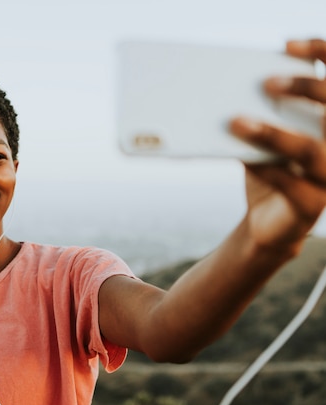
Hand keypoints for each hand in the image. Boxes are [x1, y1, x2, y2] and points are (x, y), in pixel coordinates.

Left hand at [230, 39, 325, 250]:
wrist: (265, 222)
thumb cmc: (267, 172)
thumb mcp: (263, 140)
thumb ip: (258, 118)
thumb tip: (226, 92)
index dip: (320, 55)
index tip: (287, 45)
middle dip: (303, 89)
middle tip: (266, 82)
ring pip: (312, 151)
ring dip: (274, 134)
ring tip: (237, 122)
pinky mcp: (311, 207)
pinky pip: (293, 186)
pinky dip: (267, 169)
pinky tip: (245, 158)